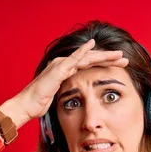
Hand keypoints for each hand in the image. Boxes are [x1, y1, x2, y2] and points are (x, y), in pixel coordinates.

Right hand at [10, 39, 128, 124]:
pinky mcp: (58, 69)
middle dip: (109, 59)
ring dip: (103, 55)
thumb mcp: (60, 98)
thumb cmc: (39, 104)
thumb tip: (79, 98)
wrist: (26, 106)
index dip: (105, 65)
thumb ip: (69, 93)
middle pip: (91, 59)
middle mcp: (64, 64)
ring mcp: (61, 65)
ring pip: (87, 57)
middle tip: (124, 59)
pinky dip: (83, 51)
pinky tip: (92, 45)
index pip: (90, 65)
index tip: (119, 67)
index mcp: (67, 71)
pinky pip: (73, 59)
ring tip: (118, 55)